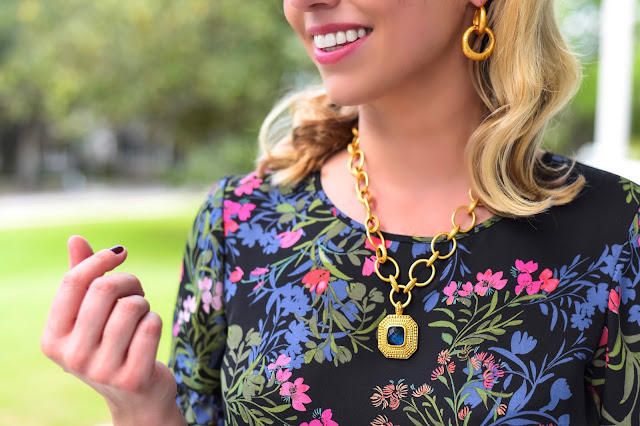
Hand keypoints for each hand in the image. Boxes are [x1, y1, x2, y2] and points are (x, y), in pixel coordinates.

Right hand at [41, 236, 185, 425]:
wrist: (137, 396)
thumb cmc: (112, 344)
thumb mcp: (90, 315)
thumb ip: (82, 277)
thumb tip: (75, 238)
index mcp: (53, 338)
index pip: (73, 282)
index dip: (99, 260)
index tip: (119, 253)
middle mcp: (72, 357)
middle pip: (104, 290)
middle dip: (128, 281)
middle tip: (136, 290)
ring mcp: (101, 370)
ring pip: (132, 306)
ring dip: (144, 303)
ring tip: (141, 315)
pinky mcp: (132, 377)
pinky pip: (152, 325)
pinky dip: (156, 321)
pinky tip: (149, 335)